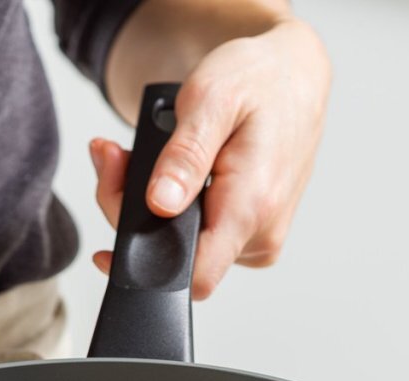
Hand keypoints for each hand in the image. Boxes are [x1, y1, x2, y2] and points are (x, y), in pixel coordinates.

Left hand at [90, 18, 330, 298]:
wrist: (294, 76)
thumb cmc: (259, 79)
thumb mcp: (211, 99)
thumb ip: (184, 156)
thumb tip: (159, 203)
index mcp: (252, 205)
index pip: (194, 277)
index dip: (144, 264)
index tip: (113, 235)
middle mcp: (260, 232)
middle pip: (176, 261)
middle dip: (134, 214)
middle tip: (117, 159)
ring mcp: (257, 238)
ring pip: (183, 249)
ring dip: (150, 209)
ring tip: (147, 156)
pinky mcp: (250, 235)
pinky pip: (199, 237)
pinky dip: (174, 209)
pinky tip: (172, 175)